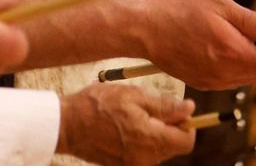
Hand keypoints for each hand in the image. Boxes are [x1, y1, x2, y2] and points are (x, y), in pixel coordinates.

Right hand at [56, 85, 195, 165]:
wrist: (67, 124)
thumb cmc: (97, 106)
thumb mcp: (133, 96)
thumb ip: (164, 105)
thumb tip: (189, 108)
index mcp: (151, 140)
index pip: (186, 141)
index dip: (185, 123)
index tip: (173, 110)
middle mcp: (145, 158)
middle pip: (173, 146)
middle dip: (168, 127)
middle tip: (148, 108)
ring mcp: (133, 164)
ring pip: (157, 150)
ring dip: (153, 133)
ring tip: (131, 116)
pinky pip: (142, 154)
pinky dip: (139, 141)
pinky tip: (123, 127)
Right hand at [137, 0, 255, 89]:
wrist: (144, 29)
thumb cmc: (178, 10)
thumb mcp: (218, 4)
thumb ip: (250, 20)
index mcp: (232, 52)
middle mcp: (224, 73)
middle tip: (247, 30)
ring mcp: (212, 81)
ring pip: (245, 76)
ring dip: (246, 59)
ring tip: (227, 35)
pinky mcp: (202, 83)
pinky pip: (228, 79)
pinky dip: (230, 65)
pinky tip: (214, 46)